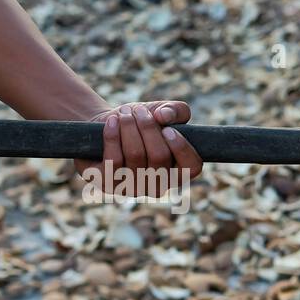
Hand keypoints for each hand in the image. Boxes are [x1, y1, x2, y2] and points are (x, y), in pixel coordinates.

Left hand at [76, 101, 202, 197]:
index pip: (191, 167)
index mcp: (178, 173)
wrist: (107, 127)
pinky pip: (114, 160)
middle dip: (148, 127)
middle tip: (138, 110)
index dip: (181, 148)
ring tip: (124, 113)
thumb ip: (176, 110)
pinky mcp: (109, 185)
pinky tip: (112, 122)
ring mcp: (134, 189)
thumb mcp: (163, 111)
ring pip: (136, 155)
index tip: (168, 129)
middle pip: (159, 156)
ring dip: (129, 127)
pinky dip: (112, 136)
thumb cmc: (141, 123)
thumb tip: (164, 116)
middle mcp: (159, 187)